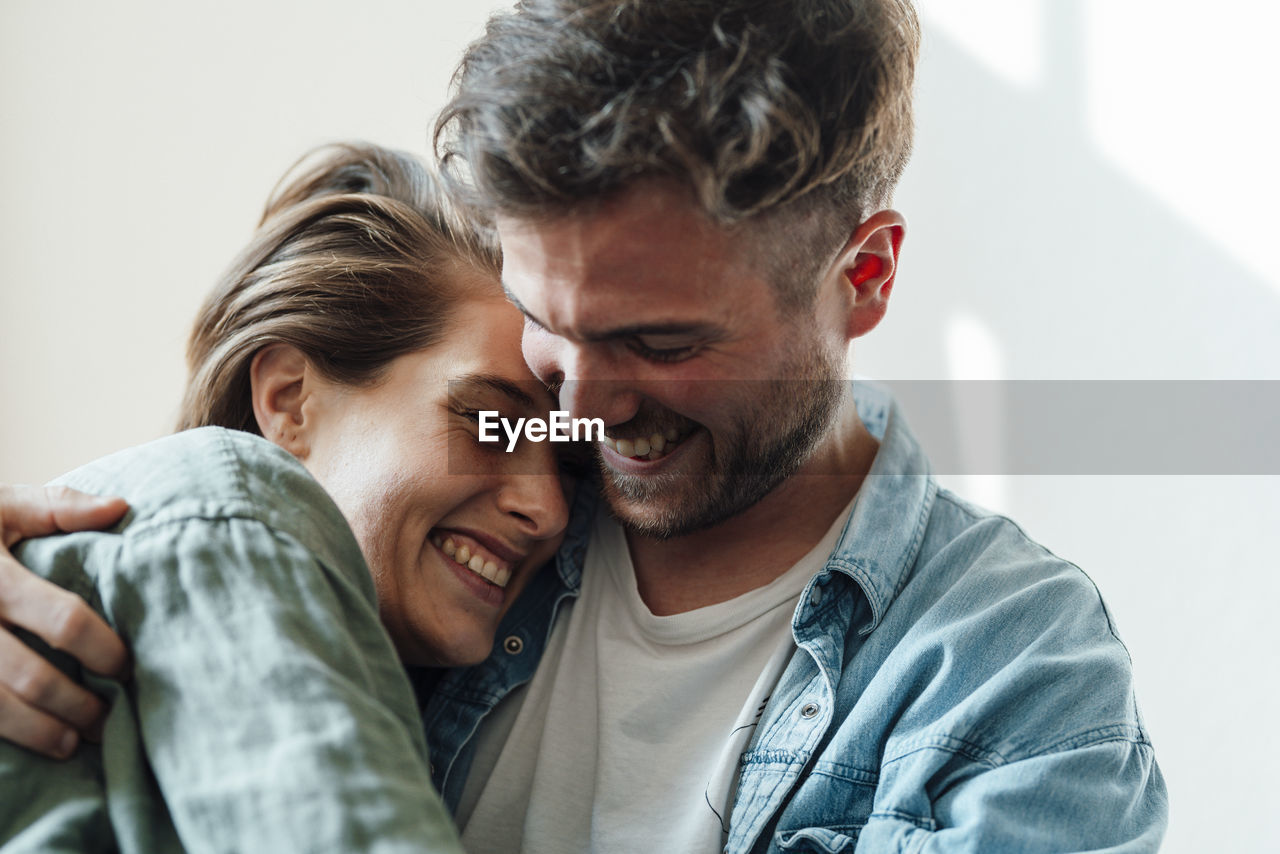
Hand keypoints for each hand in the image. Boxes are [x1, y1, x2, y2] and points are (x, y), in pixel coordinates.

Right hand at [0, 484, 129, 757]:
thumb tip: (120, 507)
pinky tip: (30, 742)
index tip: (125, 666)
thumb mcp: (1, 506)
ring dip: (38, 732)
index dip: (102, 649)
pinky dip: (4, 736)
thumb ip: (59, 507)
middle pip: (30, 676)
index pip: (62, 620)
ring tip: (73, 742)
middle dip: (75, 704)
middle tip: (108, 717)